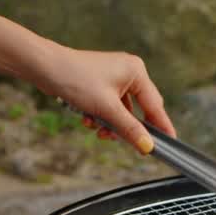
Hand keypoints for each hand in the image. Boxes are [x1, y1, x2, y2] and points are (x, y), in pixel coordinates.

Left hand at [39, 47, 174, 153]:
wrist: (45, 68)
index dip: (161, 126)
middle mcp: (128, 72)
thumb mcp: (107, 109)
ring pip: (121, 112)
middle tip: (125, 143)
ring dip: (110, 124)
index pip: (155, 105)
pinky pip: (109, 107)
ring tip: (97, 129)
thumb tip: (148, 146)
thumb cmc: (76, 80)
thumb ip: (130, 129)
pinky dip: (101, 117)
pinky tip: (88, 119)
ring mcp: (114, 77)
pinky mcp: (100, 84)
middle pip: (138, 110)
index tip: (170, 143)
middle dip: (126, 127)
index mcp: (136, 71)